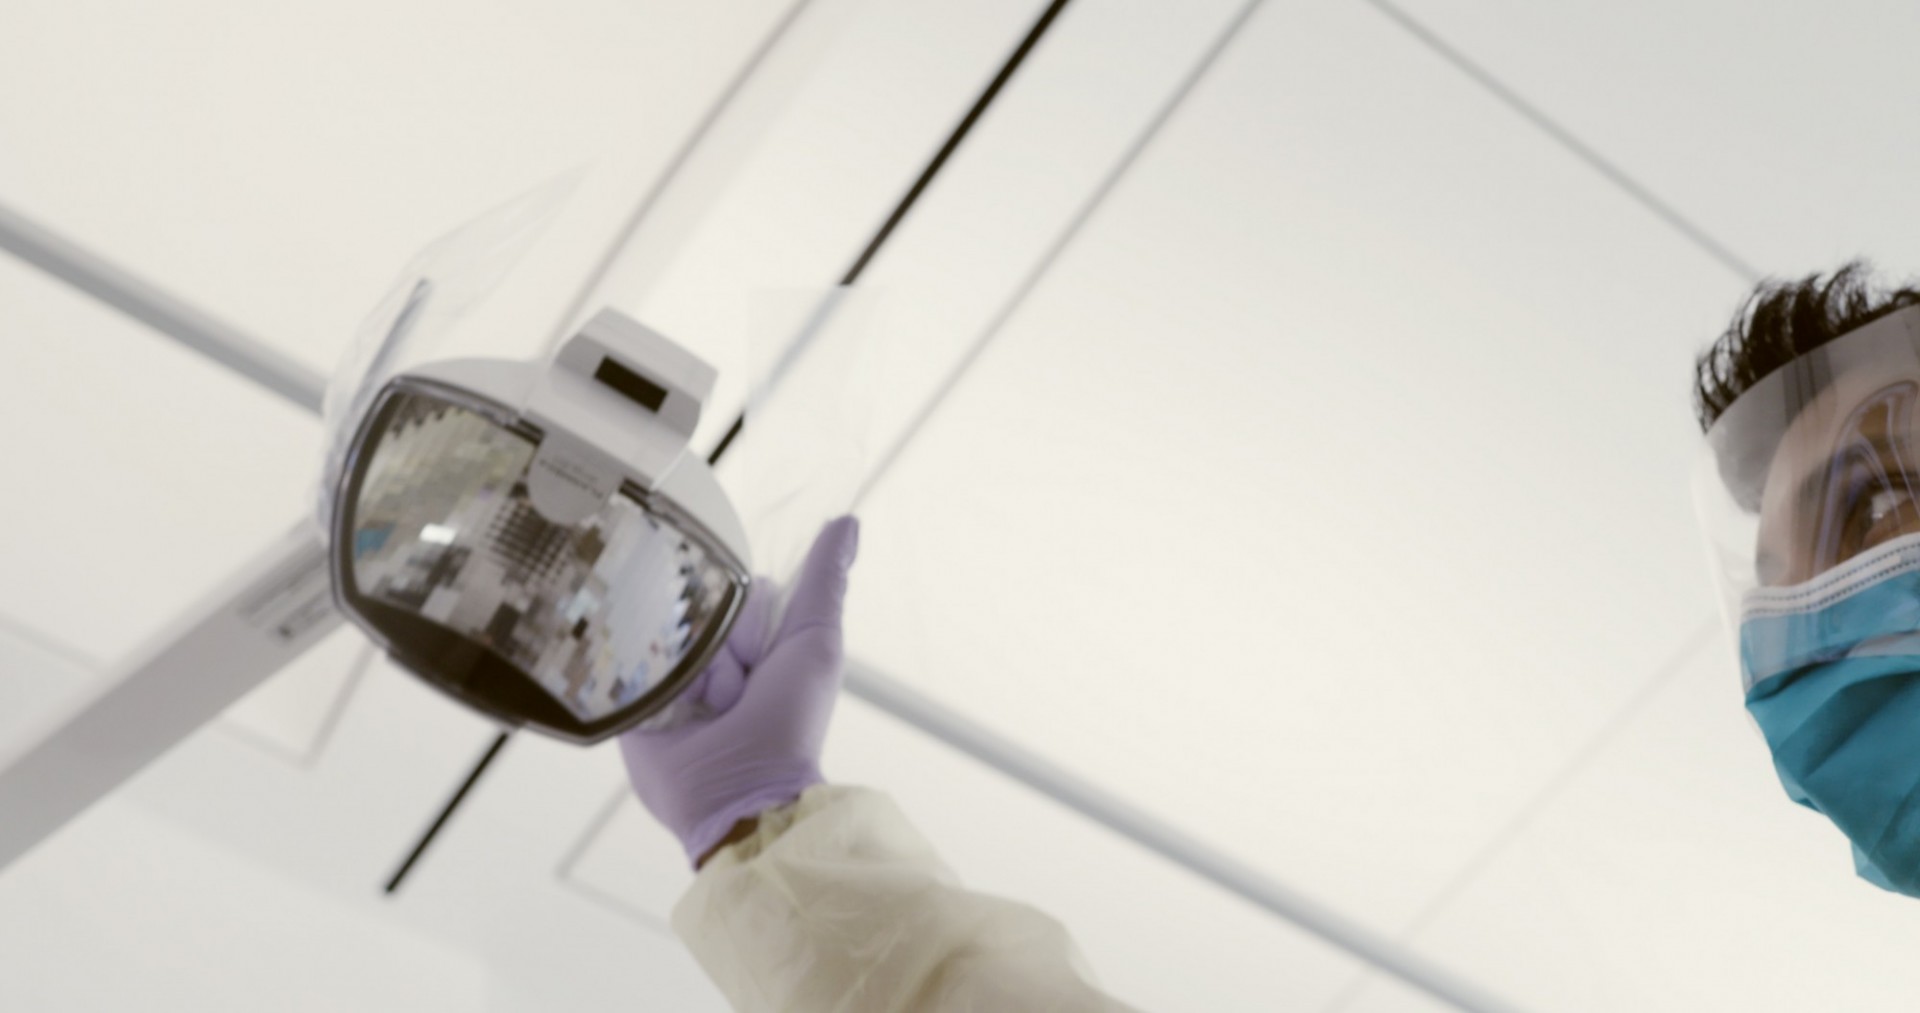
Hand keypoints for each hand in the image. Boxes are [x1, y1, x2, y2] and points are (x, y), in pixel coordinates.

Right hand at [619, 516, 858, 865]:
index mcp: (753, 644)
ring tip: (701, 710)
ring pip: (664, 630)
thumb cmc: (789, 721)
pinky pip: (625, 658)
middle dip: (716, 644)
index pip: (739, 590)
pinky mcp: (632, 701)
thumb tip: (847, 521)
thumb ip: (825, 580)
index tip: (761, 658)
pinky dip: (645, 676)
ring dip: (685, 669)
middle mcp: (711, 658)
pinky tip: (662, 702)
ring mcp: (670, 680)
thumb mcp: (815, 641)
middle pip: (698, 607)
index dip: (751, 618)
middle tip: (730, 693)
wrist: (738, 794)